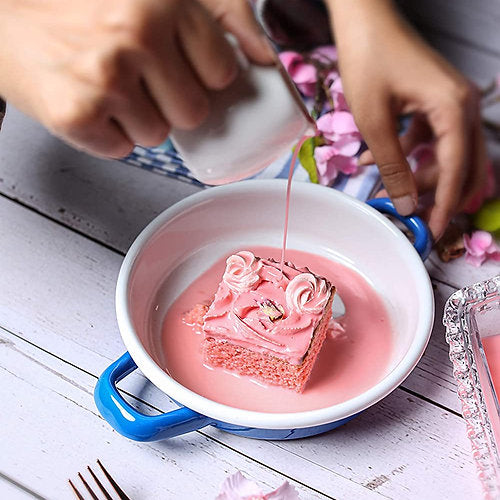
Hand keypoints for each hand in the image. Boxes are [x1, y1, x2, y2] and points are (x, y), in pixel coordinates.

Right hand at [0, 0, 272, 157]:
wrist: (4, 21)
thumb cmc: (81, 12)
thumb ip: (221, 15)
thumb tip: (265, 54)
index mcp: (163, 1)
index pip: (222, 73)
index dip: (199, 76)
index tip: (174, 66)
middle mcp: (135, 35)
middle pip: (193, 112)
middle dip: (169, 102)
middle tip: (133, 76)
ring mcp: (105, 78)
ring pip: (159, 136)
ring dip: (136, 120)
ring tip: (106, 86)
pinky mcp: (76, 115)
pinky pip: (122, 150)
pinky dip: (106, 135)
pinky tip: (87, 104)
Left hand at [326, 0, 486, 239]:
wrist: (364, 19)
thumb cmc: (368, 61)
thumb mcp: (375, 121)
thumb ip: (392, 165)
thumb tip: (405, 203)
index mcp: (455, 109)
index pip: (456, 170)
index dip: (446, 204)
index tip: (435, 231)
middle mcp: (463, 106)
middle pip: (462, 165)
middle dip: (438, 194)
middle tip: (415, 216)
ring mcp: (452, 102)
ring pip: (446, 154)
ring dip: (418, 175)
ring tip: (385, 189)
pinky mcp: (435, 101)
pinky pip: (430, 138)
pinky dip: (408, 154)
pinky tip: (374, 161)